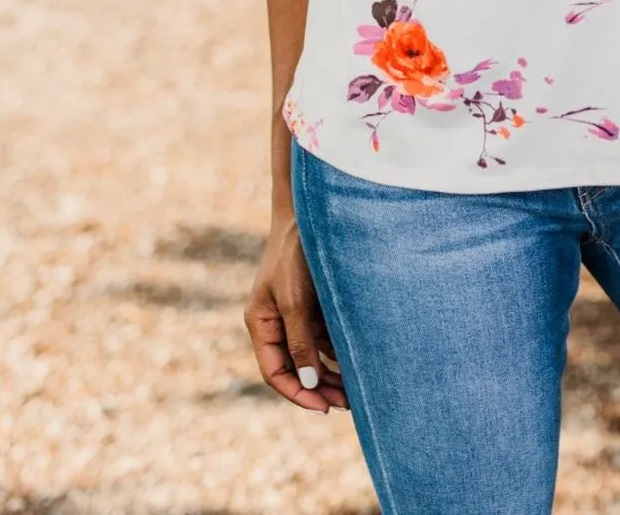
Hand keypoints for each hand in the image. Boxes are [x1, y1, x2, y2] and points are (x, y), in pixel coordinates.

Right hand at [244, 211, 348, 411]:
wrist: (310, 212)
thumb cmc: (297, 253)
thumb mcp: (296, 299)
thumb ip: (300, 341)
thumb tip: (308, 382)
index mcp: (261, 323)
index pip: (275, 372)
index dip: (297, 393)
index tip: (323, 407)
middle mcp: (277, 322)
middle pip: (295, 368)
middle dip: (319, 388)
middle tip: (347, 404)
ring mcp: (296, 314)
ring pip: (312, 356)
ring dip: (331, 374)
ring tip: (356, 392)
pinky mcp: (314, 304)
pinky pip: (325, 338)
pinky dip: (338, 353)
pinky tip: (358, 363)